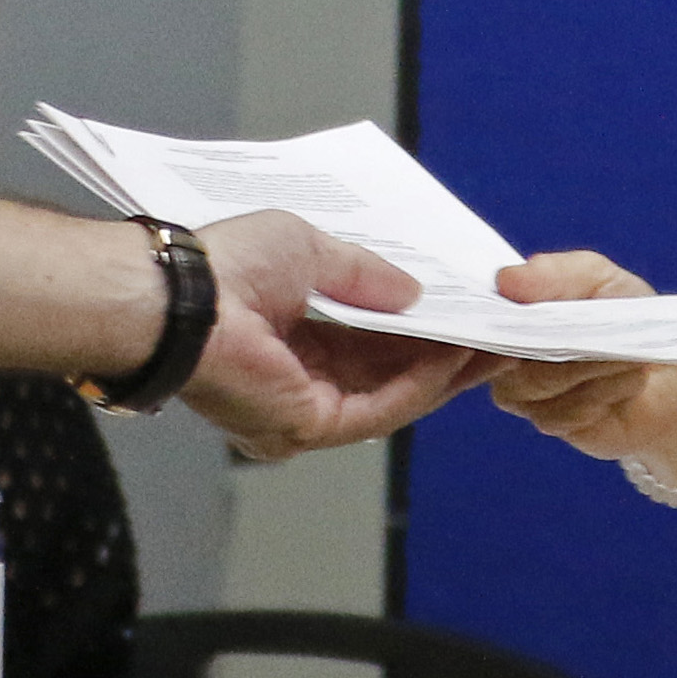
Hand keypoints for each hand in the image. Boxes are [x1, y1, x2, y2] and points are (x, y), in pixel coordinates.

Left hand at [172, 208, 491, 460]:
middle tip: (495, 333)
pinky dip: (422, 382)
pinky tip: (454, 354)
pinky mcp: (308, 426)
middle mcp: (297, 386)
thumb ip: (365, 275)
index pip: (367, 346)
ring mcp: (303, 413)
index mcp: (289, 344)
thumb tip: (415, 295)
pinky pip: (380, 408)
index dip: (418, 331)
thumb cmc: (224, 264)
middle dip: (445, 355)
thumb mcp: (310, 251)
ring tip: (492, 341)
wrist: (180, 297)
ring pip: (393, 397)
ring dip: (445, 371)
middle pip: (387, 377)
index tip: (463, 314)